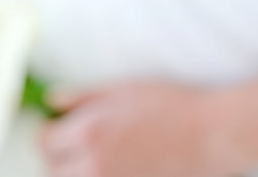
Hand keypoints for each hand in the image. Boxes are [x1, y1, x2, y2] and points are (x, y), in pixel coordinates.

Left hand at [39, 80, 241, 176]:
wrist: (213, 135)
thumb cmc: (173, 105)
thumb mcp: (127, 89)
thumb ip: (84, 95)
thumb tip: (52, 101)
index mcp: (89, 132)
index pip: (45, 141)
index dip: (54, 135)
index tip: (66, 132)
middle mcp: (93, 165)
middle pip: (53, 170)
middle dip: (62, 159)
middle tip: (83, 149)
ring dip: (78, 173)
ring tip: (101, 161)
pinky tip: (118, 168)